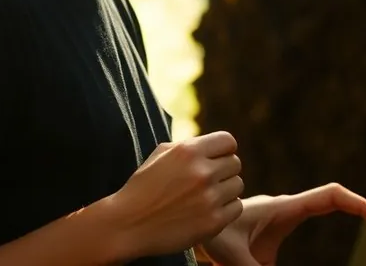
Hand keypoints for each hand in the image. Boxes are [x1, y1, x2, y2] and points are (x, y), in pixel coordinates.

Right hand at [104, 131, 244, 259]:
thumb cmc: (143, 187)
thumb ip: (189, 146)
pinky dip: (225, 209)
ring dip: (225, 191)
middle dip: (223, 170)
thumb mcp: (160, 155)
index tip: (215, 160)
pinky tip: (207, 211)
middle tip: (208, 181)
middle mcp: (201, 172)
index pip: (228, 141)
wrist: (128, 224)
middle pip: (235, 163)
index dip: (223, 150)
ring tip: (205, 197)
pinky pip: (236, 207)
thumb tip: (214, 145)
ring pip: (237, 186)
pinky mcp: (213, 222)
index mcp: (188, 151)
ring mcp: (209, 198)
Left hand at [200, 183, 365, 265]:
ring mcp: (283, 218)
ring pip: (319, 214)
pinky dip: (306, 238)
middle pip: (332, 201)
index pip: (330, 197)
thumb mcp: (234, 257)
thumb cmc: (212, 234)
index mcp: (283, 208)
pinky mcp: (275, 232)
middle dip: (360, 207)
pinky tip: (284, 255)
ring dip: (339, 215)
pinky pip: (303, 228)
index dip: (358, 204)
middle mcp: (288, 209)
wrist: (195, 222)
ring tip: (365, 222)